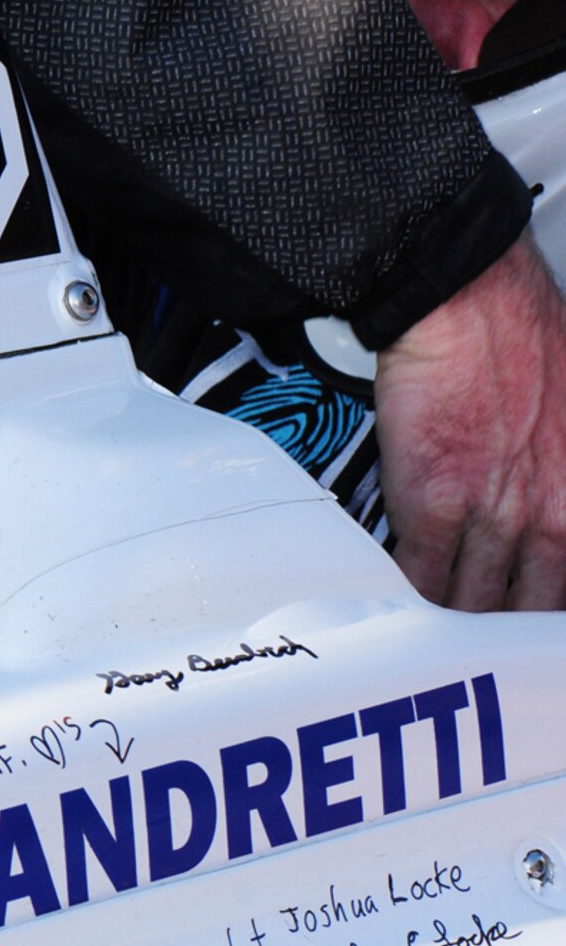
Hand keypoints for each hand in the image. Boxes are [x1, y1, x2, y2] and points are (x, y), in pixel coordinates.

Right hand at [376, 233, 565, 609]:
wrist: (472, 302)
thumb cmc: (526, 339)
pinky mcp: (435, 505)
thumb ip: (565, 475)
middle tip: (476, 643)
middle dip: (501, 630)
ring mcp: (498, 517)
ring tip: (430, 637)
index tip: (524, 622)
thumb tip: (543, 504)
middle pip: (529, 608)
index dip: (543, 616)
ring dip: (451, 624)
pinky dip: (408, 597)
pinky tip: (397, 605)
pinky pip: (421, 578)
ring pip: (476, 605)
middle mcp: (558, 517)